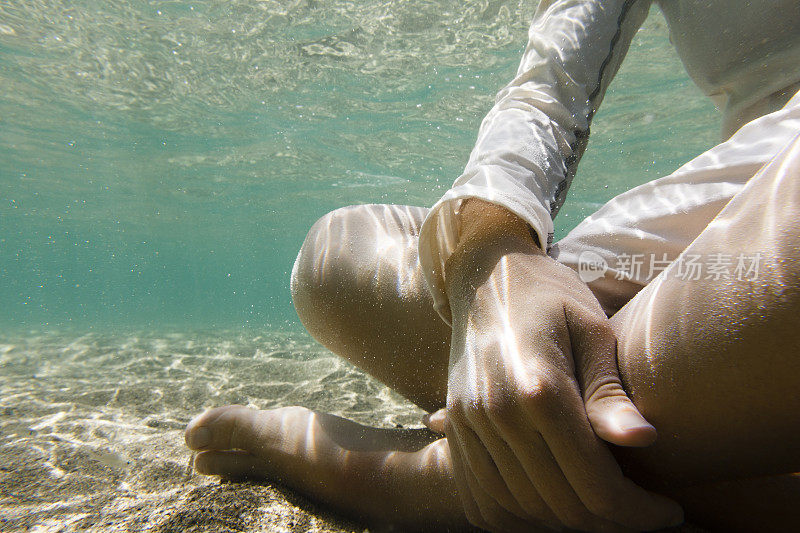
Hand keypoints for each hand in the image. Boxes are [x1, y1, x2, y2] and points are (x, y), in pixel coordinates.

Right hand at [442, 203, 682, 531]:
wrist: (486, 274)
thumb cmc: (552, 296)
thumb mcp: (594, 330)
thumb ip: (610, 391)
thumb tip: (645, 441)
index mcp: (539, 387)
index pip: (595, 482)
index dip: (638, 511)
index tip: (669, 511)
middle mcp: (497, 412)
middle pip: (560, 504)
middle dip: (611, 522)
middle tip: (644, 514)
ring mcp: (469, 423)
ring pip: (520, 510)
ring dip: (566, 521)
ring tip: (603, 508)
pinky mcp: (456, 427)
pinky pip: (483, 498)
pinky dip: (519, 514)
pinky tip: (552, 502)